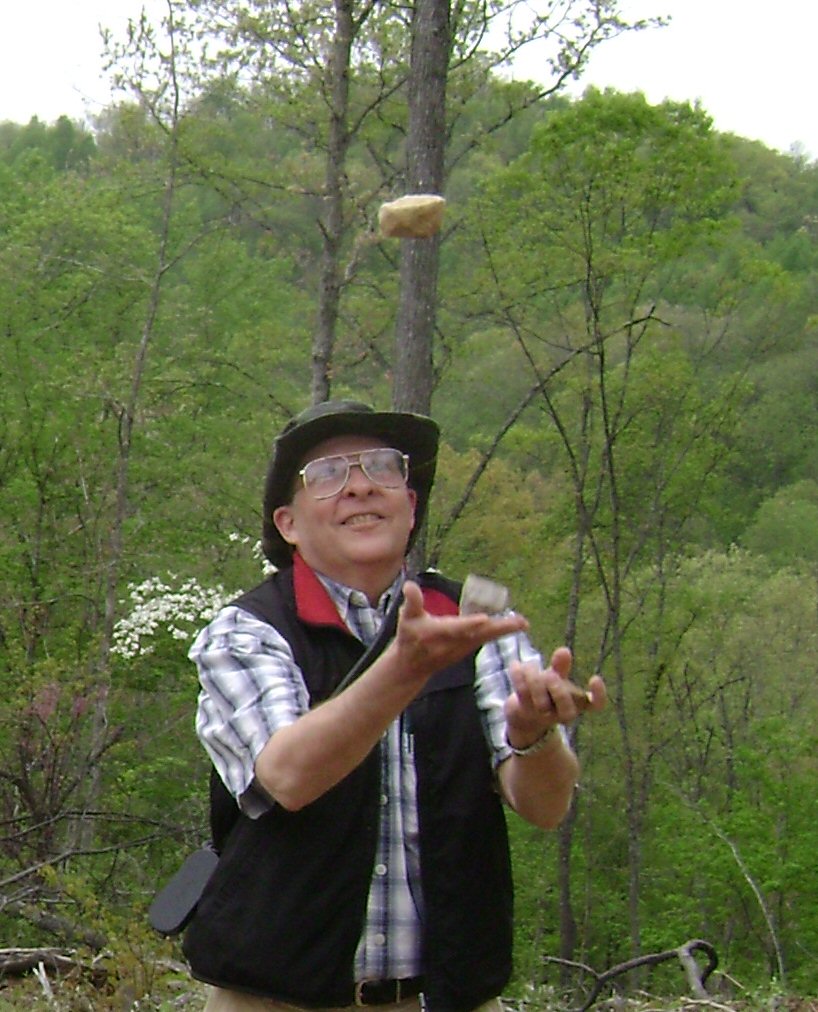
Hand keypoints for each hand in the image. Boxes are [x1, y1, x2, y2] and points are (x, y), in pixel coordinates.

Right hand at [393, 580, 528, 682]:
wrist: (412, 666)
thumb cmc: (409, 638)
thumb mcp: (406, 618)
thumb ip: (412, 601)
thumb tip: (410, 585)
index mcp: (439, 633)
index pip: (456, 628)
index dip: (469, 624)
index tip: (484, 619)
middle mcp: (454, 642)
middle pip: (481, 635)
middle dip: (500, 629)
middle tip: (521, 623)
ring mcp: (463, 648)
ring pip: (487, 637)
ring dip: (505, 630)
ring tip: (523, 623)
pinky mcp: (468, 648)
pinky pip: (486, 639)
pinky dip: (500, 632)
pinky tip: (513, 626)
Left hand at [505, 646, 605, 748]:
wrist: (524, 714)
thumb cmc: (546, 692)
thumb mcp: (556, 678)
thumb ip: (560, 666)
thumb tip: (564, 650)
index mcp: (577, 704)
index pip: (596, 705)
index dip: (599, 695)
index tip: (595, 677)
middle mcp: (562, 714)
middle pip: (567, 711)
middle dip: (558, 691)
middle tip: (550, 675)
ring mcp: (542, 716)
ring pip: (541, 702)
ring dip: (534, 679)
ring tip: (530, 664)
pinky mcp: (523, 711)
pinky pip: (522, 694)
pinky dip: (518, 676)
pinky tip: (516, 664)